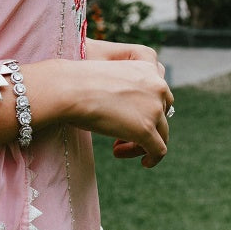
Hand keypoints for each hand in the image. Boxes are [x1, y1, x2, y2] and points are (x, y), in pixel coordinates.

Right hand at [23, 41, 172, 167]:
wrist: (67, 88)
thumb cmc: (78, 80)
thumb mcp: (108, 73)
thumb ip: (125, 84)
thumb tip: (127, 104)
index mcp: (147, 65)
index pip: (161, 88)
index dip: (148, 104)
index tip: (131, 113)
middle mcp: (158, 85)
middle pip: (163, 110)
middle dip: (145, 122)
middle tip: (121, 133)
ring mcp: (154, 108)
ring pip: (161, 133)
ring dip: (143, 142)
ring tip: (119, 147)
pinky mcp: (146, 130)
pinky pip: (159, 150)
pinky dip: (153, 158)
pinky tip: (144, 163)